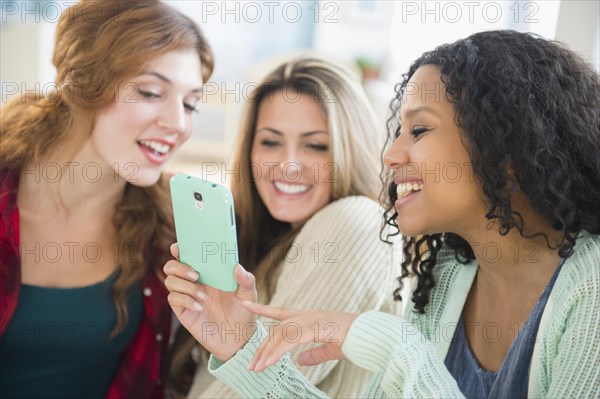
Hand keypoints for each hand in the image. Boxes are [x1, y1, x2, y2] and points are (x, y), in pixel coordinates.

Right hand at [164, 243, 257, 360]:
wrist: (239, 338)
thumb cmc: (243, 312)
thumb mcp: (249, 294)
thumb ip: (246, 280)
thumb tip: (237, 267)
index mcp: (208, 272)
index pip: (188, 256)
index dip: (179, 249)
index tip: (177, 247)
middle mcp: (194, 282)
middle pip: (171, 267)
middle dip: (179, 267)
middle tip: (196, 275)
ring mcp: (187, 296)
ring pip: (170, 282)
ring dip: (185, 286)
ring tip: (204, 297)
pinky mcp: (183, 312)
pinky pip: (174, 299)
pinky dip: (186, 300)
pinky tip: (200, 307)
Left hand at [241, 301, 358, 371]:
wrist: (370, 336)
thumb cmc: (354, 341)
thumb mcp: (330, 350)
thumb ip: (314, 354)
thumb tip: (300, 360)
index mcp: (309, 318)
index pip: (280, 313)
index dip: (262, 309)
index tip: (246, 305)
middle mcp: (307, 315)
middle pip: (277, 329)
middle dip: (262, 347)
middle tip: (251, 364)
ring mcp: (311, 319)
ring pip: (281, 335)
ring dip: (267, 353)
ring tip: (257, 368)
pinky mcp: (316, 327)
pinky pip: (291, 340)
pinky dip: (279, 351)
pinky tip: (270, 362)